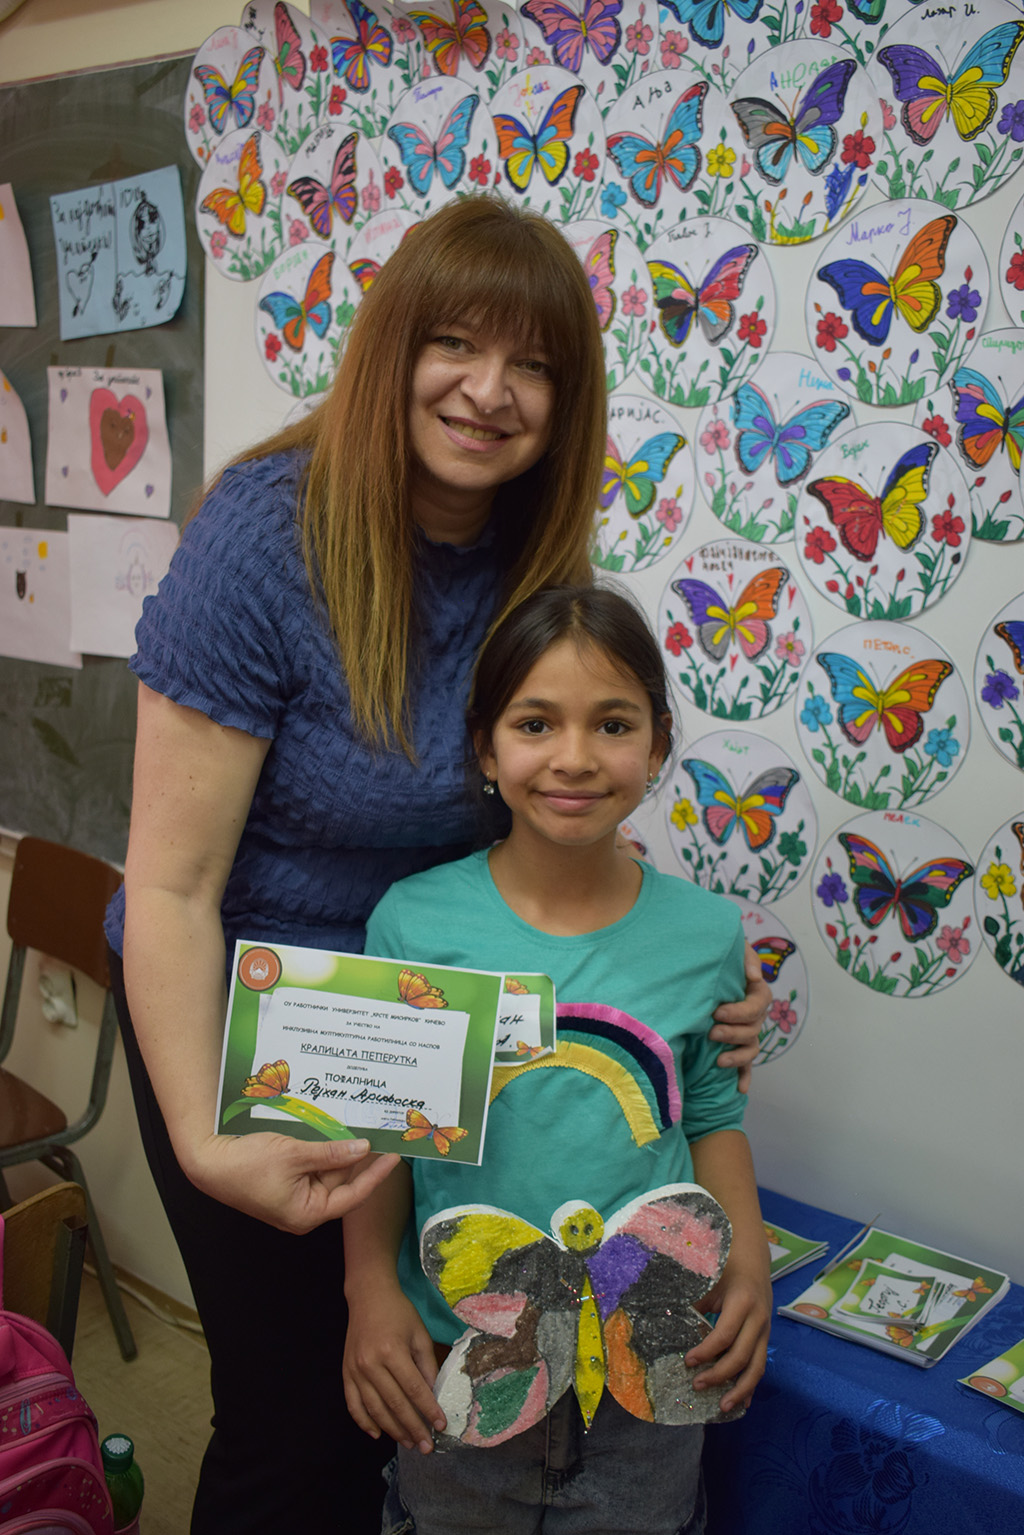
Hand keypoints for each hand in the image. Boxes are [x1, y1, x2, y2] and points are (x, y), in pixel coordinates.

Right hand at [185, 1133, 401, 1233]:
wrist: (208, 1161)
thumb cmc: (246, 1164)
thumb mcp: (294, 1154)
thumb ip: (331, 1153)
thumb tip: (362, 1149)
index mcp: (307, 1213)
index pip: (353, 1195)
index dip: (375, 1175)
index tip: (393, 1157)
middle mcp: (303, 1209)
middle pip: (341, 1183)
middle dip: (358, 1159)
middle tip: (381, 1136)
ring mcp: (294, 1196)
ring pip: (327, 1172)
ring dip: (341, 1152)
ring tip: (362, 1129)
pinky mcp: (285, 1182)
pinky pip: (312, 1167)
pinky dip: (324, 1150)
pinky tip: (335, 1131)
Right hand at [344, 1284, 444, 1453]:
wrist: (368, 1296)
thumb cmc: (398, 1313)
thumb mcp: (419, 1334)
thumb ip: (427, 1365)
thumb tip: (434, 1396)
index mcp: (392, 1351)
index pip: (414, 1389)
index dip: (428, 1410)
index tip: (441, 1426)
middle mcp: (371, 1364)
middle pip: (395, 1404)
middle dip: (413, 1428)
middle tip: (427, 1446)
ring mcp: (355, 1370)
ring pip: (375, 1410)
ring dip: (393, 1430)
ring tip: (410, 1443)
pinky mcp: (346, 1373)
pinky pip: (353, 1404)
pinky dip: (364, 1422)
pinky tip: (378, 1434)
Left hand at [686, 1256, 771, 1413]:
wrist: (753, 1257)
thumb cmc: (725, 1266)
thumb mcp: (710, 1278)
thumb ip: (696, 1300)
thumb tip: (669, 1323)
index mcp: (743, 1301)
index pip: (725, 1335)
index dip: (706, 1352)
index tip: (688, 1361)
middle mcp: (758, 1318)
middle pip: (742, 1356)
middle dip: (720, 1375)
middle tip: (697, 1386)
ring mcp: (765, 1329)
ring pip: (757, 1367)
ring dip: (740, 1389)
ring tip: (723, 1407)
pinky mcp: (765, 1337)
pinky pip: (760, 1365)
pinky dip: (750, 1385)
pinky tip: (741, 1402)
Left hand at [711, 941, 770, 1092]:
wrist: (701, 966)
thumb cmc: (718, 955)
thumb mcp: (733, 949)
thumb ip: (746, 957)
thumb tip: (754, 977)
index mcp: (756, 992)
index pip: (757, 1005)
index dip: (739, 1011)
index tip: (717, 1011)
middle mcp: (754, 1014)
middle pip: (752, 1029)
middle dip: (733, 1033)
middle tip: (712, 1032)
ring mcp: (746, 1031)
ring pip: (750, 1048)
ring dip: (737, 1056)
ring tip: (719, 1060)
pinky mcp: (736, 1044)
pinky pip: (745, 1064)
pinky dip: (744, 1076)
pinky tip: (740, 1089)